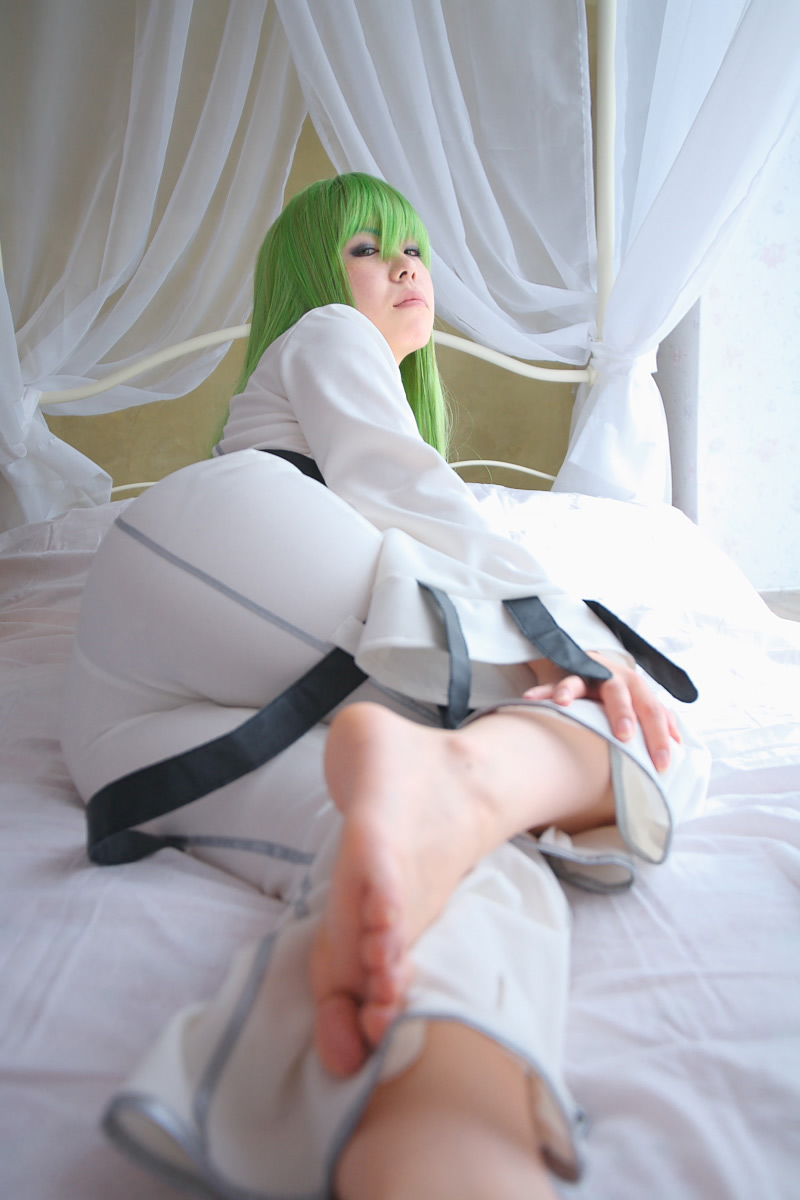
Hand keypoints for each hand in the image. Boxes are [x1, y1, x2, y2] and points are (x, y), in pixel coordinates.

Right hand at [524, 653, 680, 772]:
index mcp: (638, 688)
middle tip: (624, 736)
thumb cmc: (622, 693)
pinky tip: (529, 699)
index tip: (663, 765)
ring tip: (563, 704)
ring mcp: (589, 675)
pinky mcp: (566, 675)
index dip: (660, 737)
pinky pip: (551, 683)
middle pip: (621, 693)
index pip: (654, 711)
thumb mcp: (642, 703)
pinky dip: (542, 692)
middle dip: (622, 713)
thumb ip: (660, 719)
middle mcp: (615, 678)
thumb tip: (682, 745)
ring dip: (572, 691)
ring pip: (582, 681)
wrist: (595, 661)